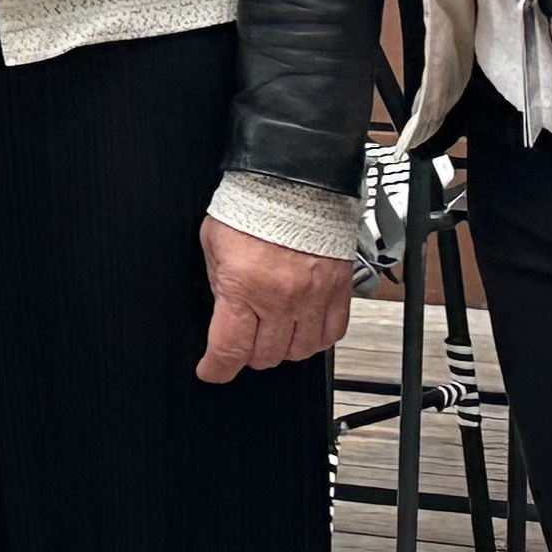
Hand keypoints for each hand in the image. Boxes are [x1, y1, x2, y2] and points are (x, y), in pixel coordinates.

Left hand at [198, 216, 353, 384]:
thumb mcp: (214, 245)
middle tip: (242, 341)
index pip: (230, 349)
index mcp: (245, 287)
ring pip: (300, 352)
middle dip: (248, 354)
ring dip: (282, 349)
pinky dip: (316, 340)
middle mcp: (281, 298)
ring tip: (272, 333)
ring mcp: (314, 296)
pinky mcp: (339, 291)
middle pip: (265, 355)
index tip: (211, 371)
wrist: (293, 180)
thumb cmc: (251, 206)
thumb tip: (224, 315)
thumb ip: (219, 285)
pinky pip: (332, 335)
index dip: (217, 369)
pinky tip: (302, 329)